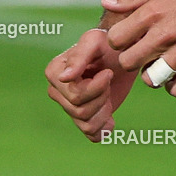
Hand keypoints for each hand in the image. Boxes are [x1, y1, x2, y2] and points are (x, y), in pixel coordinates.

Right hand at [45, 27, 136, 141]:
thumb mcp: (96, 41)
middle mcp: (57, 91)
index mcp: (55, 72)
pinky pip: (91, 135)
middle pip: (80, 111)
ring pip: (86, 124)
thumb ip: (79, 56)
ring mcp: (68, 106)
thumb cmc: (107, 44)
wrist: (121, 54)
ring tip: (109, 92)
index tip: (107, 72)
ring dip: (105, 110)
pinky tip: (110, 115)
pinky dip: (104, 127)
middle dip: (102, 97)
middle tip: (109, 79)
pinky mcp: (82, 118)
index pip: (75, 95)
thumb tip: (63, 78)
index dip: (97, 87)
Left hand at [102, 0, 175, 97]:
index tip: (129, 39)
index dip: (119, 41)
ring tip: (159, 64)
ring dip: (152, 75)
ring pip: (150, 80)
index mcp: (151, 12)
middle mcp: (164, 33)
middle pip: (128, 62)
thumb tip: (105, 3)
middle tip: (143, 53)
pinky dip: (173, 86)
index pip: (116, 39)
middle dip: (132, 60)